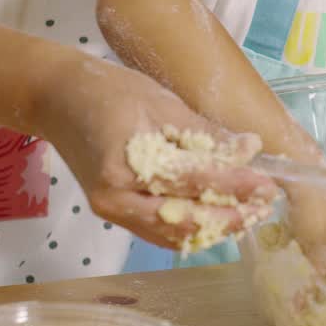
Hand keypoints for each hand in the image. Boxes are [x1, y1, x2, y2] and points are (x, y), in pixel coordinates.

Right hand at [36, 57, 278, 248]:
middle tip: (265, 204)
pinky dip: (190, 230)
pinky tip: (217, 219)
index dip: (234, 184)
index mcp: (125, 163)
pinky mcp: (113, 213)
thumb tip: (249, 149)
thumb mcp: (161, 103)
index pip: (192, 181)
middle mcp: (115, 197)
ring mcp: (111, 210)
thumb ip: (204, 134)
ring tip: (249, 213)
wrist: (57, 99)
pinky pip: (158, 231)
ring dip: (214, 228)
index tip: (267, 182)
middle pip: (184, 219)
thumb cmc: (108, 91)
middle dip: (231, 216)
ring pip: (173, 234)